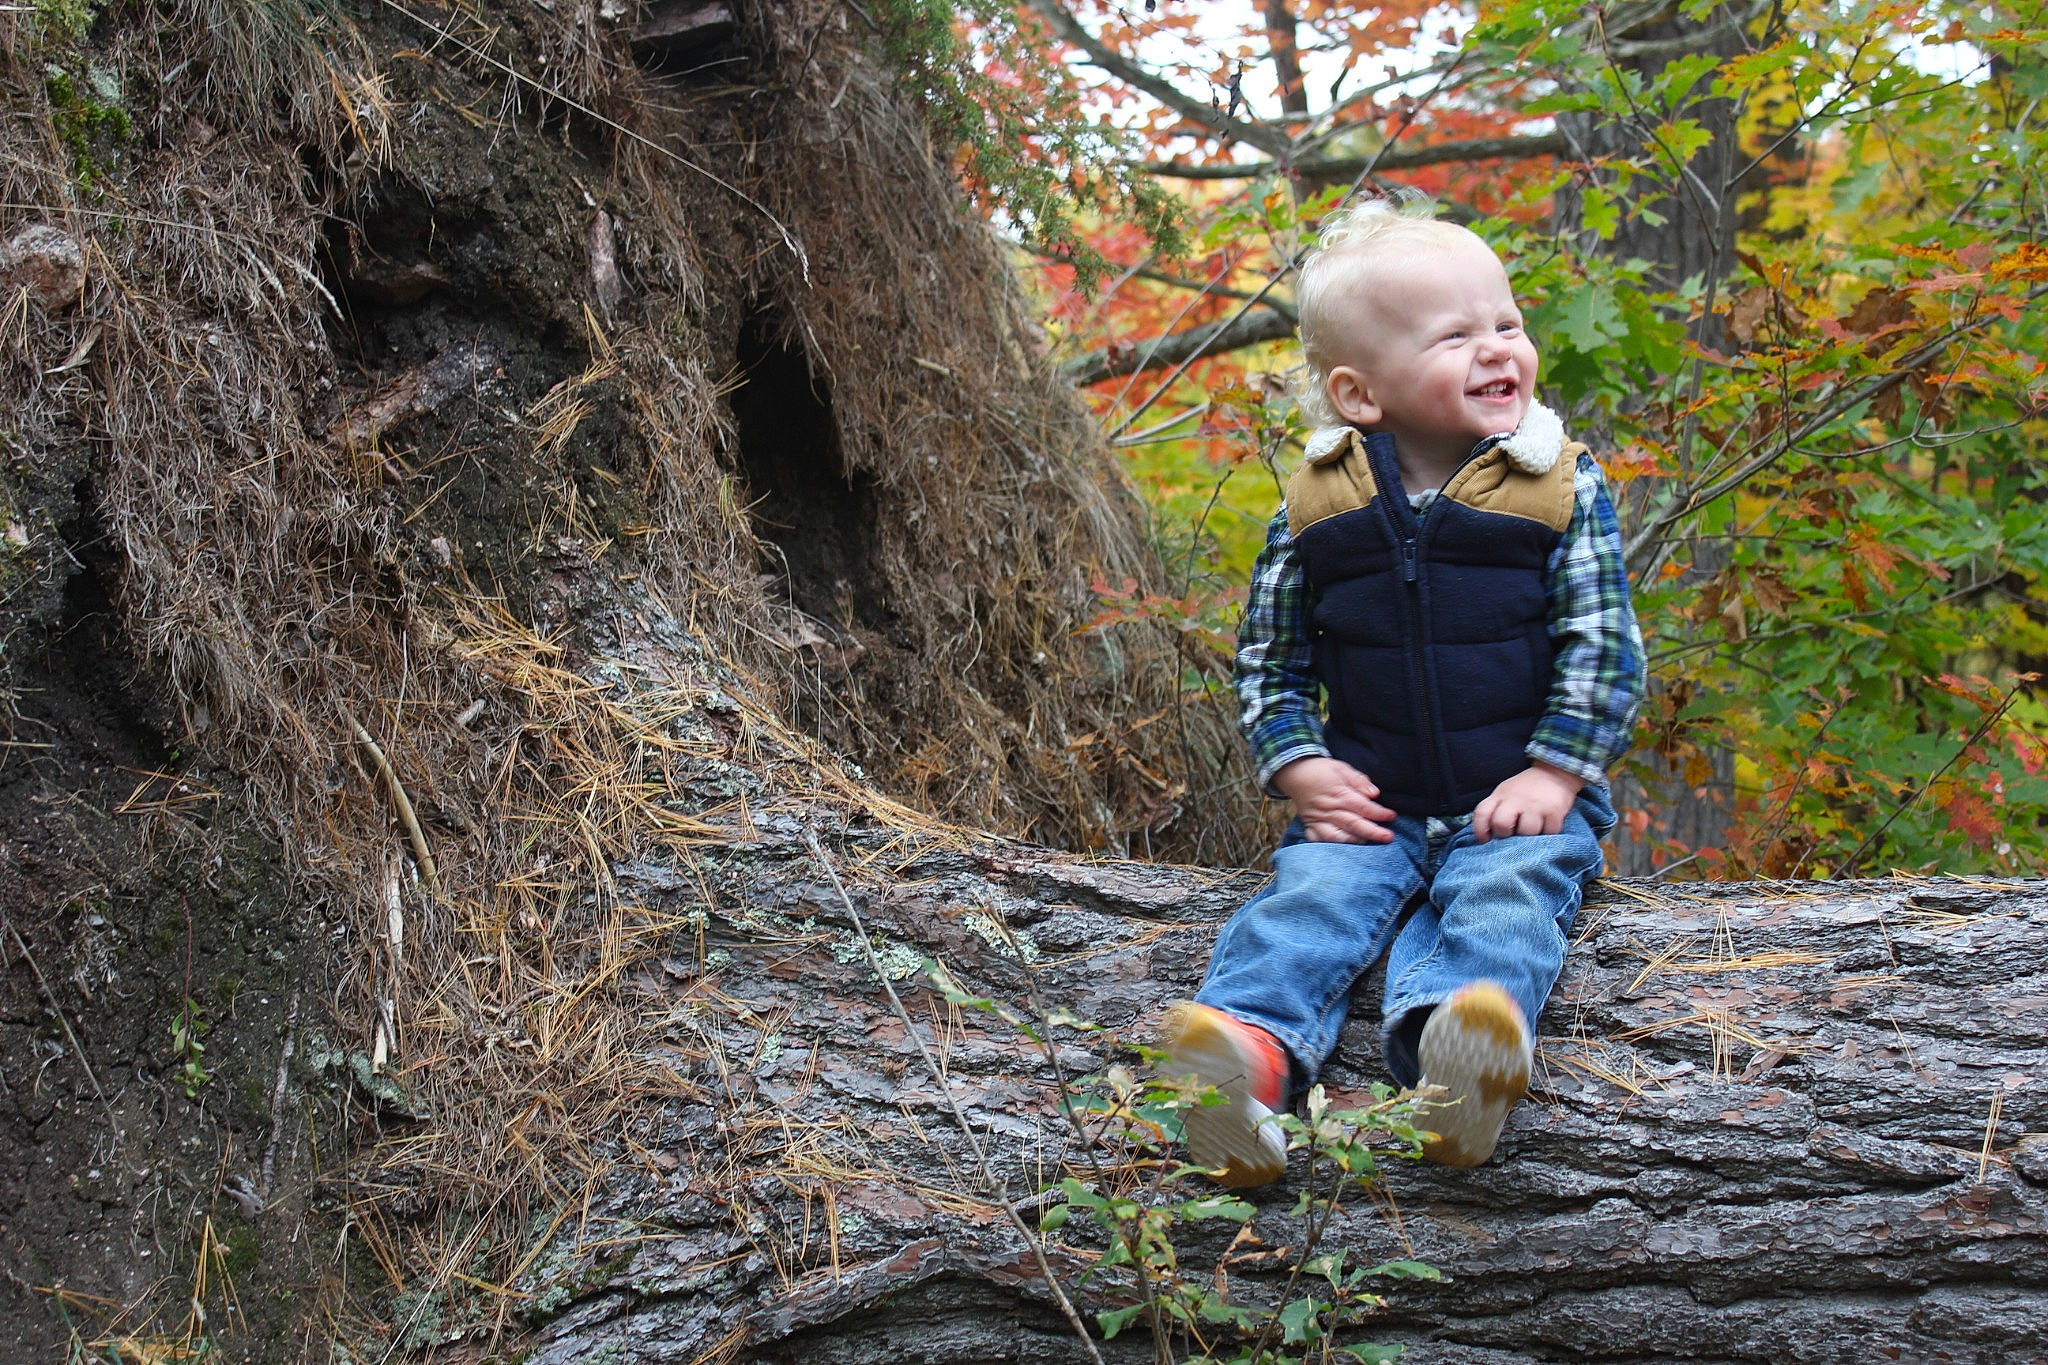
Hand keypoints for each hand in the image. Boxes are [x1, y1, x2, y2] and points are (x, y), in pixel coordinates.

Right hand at [1274, 757, 1396, 843]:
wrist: (1295, 773)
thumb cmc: (1322, 770)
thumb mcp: (1342, 768)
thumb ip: (1359, 781)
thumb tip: (1375, 793)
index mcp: (1339, 794)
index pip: (1362, 806)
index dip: (1378, 812)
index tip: (1391, 816)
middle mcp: (1329, 809)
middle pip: (1353, 824)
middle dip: (1372, 832)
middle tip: (1388, 837)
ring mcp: (1318, 820)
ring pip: (1337, 836)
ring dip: (1354, 842)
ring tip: (1368, 845)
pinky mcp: (1310, 826)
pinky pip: (1318, 841)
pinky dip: (1329, 847)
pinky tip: (1342, 851)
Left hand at [1471, 763, 1583, 842]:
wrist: (1554, 773)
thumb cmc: (1525, 790)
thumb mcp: (1505, 794)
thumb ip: (1495, 811)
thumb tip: (1488, 837)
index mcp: (1500, 795)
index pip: (1482, 813)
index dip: (1480, 830)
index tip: (1486, 840)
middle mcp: (1516, 798)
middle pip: (1501, 824)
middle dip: (1505, 835)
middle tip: (1514, 834)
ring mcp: (1535, 804)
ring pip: (1527, 832)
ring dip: (1530, 837)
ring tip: (1533, 830)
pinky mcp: (1554, 810)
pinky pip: (1549, 832)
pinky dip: (1548, 833)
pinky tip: (1547, 826)